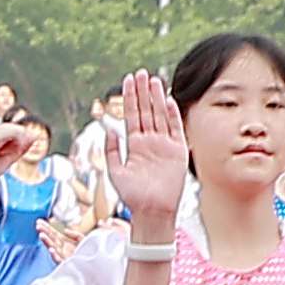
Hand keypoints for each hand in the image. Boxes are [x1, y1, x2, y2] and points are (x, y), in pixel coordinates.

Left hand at [107, 73, 185, 233]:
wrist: (151, 211)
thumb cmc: (132, 196)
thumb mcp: (115, 171)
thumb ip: (111, 150)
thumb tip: (107, 128)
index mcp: (135, 146)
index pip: (132, 115)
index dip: (130, 98)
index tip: (128, 80)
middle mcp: (150, 142)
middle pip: (146, 111)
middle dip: (142, 92)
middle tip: (140, 72)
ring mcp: (164, 145)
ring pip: (160, 116)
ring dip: (156, 98)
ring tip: (152, 80)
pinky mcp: (177, 152)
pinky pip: (175, 129)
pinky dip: (172, 115)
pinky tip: (168, 100)